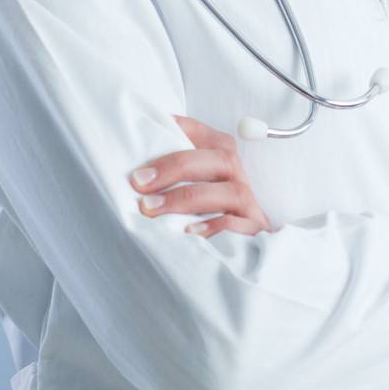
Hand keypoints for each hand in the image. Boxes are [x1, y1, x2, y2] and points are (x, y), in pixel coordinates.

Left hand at [128, 114, 274, 237]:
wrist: (237, 258)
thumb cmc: (201, 215)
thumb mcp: (184, 188)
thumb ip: (168, 172)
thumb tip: (134, 163)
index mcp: (221, 156)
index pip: (203, 134)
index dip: (177, 131)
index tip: (143, 141)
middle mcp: (238, 177)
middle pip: (220, 158)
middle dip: (177, 166)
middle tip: (140, 182)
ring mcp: (248, 205)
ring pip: (231, 192)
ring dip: (187, 197)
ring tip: (152, 208)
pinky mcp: (254, 232)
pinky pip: (240, 225)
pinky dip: (216, 226)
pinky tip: (188, 232)